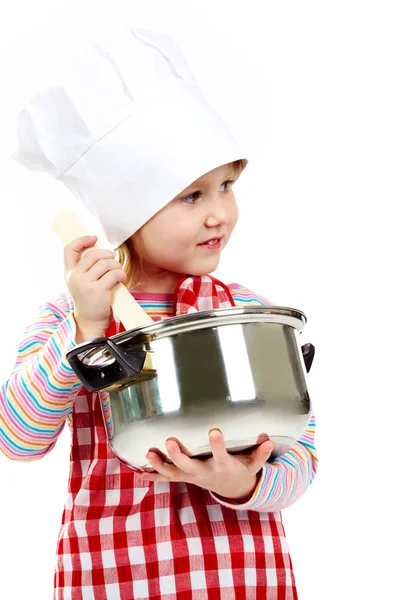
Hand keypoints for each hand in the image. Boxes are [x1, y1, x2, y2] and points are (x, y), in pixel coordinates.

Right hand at [64, 235, 126, 341]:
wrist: (90, 322)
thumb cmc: (89, 300)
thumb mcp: (81, 283)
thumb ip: (86, 268)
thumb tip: (101, 251)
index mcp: (69, 273)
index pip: (69, 249)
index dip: (82, 240)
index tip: (94, 238)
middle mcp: (75, 277)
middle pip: (93, 254)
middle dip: (107, 255)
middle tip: (113, 261)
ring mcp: (86, 284)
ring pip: (106, 264)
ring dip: (116, 266)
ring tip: (118, 273)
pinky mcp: (98, 290)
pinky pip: (114, 274)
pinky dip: (121, 275)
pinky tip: (121, 280)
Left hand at [139, 429, 274, 502]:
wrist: (232, 488)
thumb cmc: (242, 469)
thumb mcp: (253, 463)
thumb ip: (260, 452)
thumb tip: (269, 439)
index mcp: (222, 466)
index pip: (220, 455)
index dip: (217, 445)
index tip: (214, 431)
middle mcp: (204, 472)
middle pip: (189, 466)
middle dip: (178, 455)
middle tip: (169, 441)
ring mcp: (192, 476)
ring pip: (173, 473)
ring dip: (160, 465)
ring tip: (149, 453)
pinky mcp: (184, 477)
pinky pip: (167, 478)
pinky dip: (154, 476)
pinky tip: (139, 472)